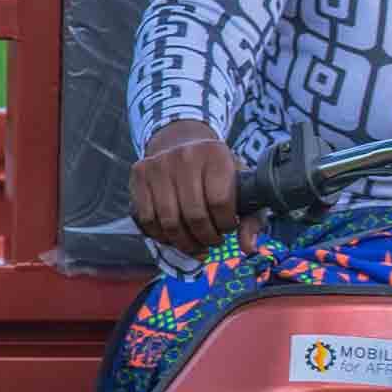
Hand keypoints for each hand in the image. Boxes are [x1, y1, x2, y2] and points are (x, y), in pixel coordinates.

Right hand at [131, 121, 242, 256]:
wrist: (182, 143)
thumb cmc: (216, 173)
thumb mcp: (241, 187)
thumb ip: (251, 218)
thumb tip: (248, 248)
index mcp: (216, 154)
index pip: (220, 202)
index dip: (226, 224)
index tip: (228, 227)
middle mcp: (186, 155)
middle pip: (194, 215)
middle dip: (206, 238)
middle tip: (212, 242)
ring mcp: (159, 163)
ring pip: (169, 222)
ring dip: (185, 242)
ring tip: (196, 244)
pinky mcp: (139, 173)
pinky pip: (147, 219)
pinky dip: (161, 236)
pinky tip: (175, 236)